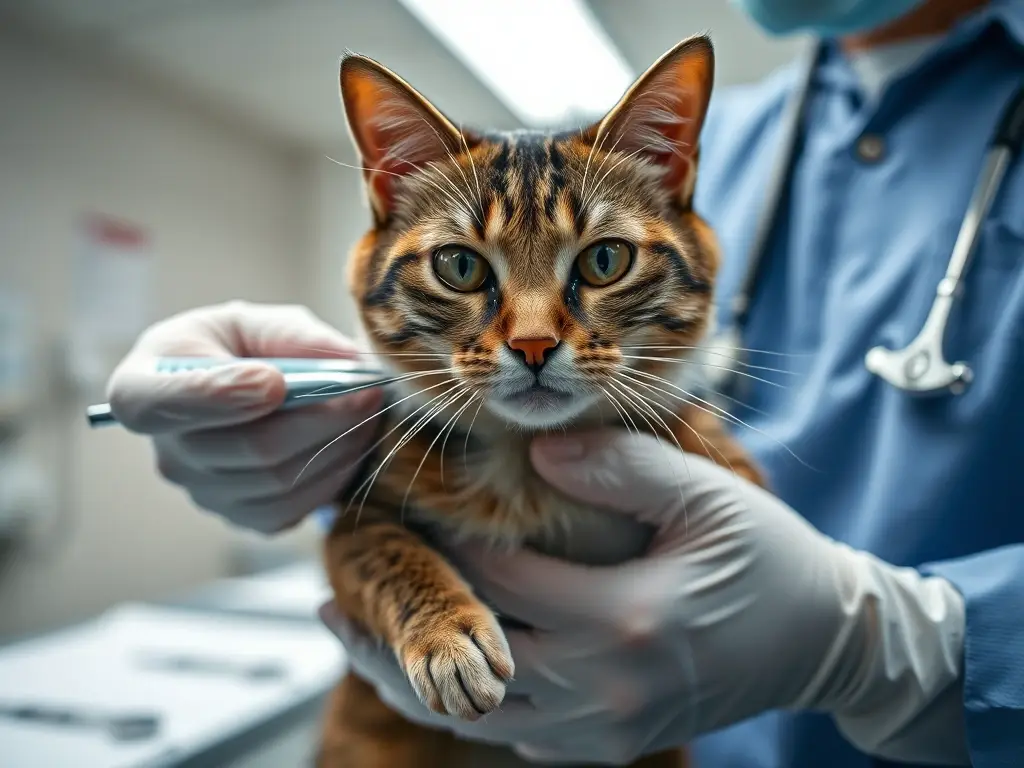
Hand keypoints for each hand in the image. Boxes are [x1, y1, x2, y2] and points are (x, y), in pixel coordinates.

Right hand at [106, 302, 381, 532]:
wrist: (240, 387)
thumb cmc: (237, 348)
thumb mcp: (252, 321)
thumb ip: (293, 336)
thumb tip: (349, 361)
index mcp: (142, 387)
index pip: (160, 403)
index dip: (218, 396)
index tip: (274, 382)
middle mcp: (166, 452)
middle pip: (247, 447)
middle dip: (320, 418)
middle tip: (368, 391)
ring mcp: (202, 492)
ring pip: (279, 481)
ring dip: (338, 446)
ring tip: (369, 412)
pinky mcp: (239, 517)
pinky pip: (292, 509)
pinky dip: (333, 476)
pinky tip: (352, 443)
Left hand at [325, 430, 965, 764]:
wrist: (822, 640)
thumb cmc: (769, 559)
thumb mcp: (706, 497)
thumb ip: (620, 469)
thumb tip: (535, 454)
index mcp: (623, 620)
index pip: (500, 580)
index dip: (442, 544)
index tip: (391, 513)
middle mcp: (604, 690)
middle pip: (470, 661)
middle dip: (397, 626)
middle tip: (331, 597)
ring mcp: (606, 729)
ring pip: (483, 713)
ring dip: (415, 676)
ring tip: (355, 641)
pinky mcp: (612, 743)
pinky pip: (520, 734)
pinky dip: (471, 703)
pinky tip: (442, 669)